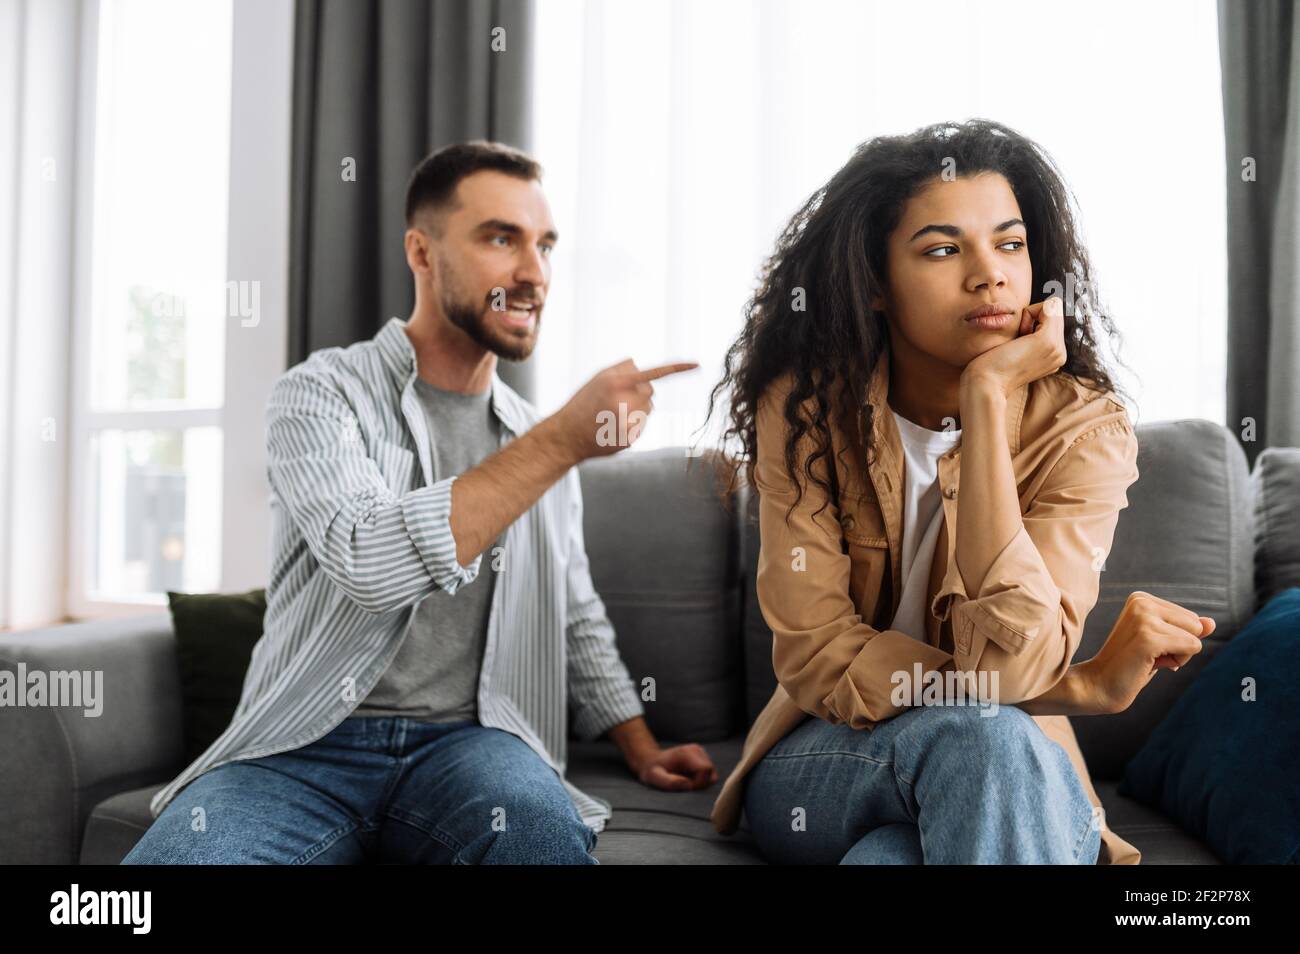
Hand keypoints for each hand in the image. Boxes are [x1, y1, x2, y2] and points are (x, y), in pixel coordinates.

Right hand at [549, 358, 697, 460]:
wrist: (567, 436)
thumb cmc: (583, 403)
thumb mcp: (597, 378)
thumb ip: (621, 369)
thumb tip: (642, 368)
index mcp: (615, 382)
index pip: (653, 373)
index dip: (677, 369)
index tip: (698, 365)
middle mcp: (623, 402)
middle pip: (650, 392)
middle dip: (640, 392)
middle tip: (618, 398)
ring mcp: (628, 422)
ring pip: (648, 409)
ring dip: (637, 408)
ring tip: (613, 414)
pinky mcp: (631, 438)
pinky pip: (642, 424)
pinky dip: (633, 423)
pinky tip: (614, 426)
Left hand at [634, 744, 717, 791]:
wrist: (652, 761)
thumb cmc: (652, 771)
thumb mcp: (655, 777)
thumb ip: (670, 782)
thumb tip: (688, 785)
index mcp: (686, 753)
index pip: (706, 769)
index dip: (699, 782)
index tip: (685, 785)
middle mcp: (696, 749)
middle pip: (711, 772)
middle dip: (700, 783)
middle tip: (683, 783)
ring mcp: (700, 752)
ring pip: (711, 773)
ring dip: (700, 781)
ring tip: (684, 780)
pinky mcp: (702, 757)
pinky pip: (709, 773)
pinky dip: (701, 779)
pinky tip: (687, 777)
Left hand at [959, 295, 1068, 400]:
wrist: (986, 385)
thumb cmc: (992, 366)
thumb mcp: (1017, 349)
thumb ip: (1030, 335)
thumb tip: (1035, 313)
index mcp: (1055, 356)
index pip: (1054, 320)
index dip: (1033, 322)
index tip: (1017, 341)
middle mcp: (1061, 353)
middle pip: (1055, 312)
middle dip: (1032, 318)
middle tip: (1016, 341)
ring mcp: (1057, 348)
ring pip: (1052, 308)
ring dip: (1030, 317)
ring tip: (1017, 341)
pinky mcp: (1048, 341)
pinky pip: (1048, 306)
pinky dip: (1029, 313)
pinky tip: (1019, 335)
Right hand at [1078, 591, 1214, 714]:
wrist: (1099, 685)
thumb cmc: (1130, 665)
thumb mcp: (1162, 643)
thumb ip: (1187, 629)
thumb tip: (1212, 622)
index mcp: (1141, 598)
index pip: (1190, 618)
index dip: (1176, 638)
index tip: (1148, 647)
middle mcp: (1141, 602)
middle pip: (1196, 624)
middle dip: (1181, 646)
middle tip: (1148, 655)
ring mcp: (1143, 619)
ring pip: (1196, 637)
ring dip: (1178, 656)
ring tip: (1147, 660)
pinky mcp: (1148, 638)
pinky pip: (1192, 647)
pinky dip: (1177, 662)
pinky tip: (1149, 664)